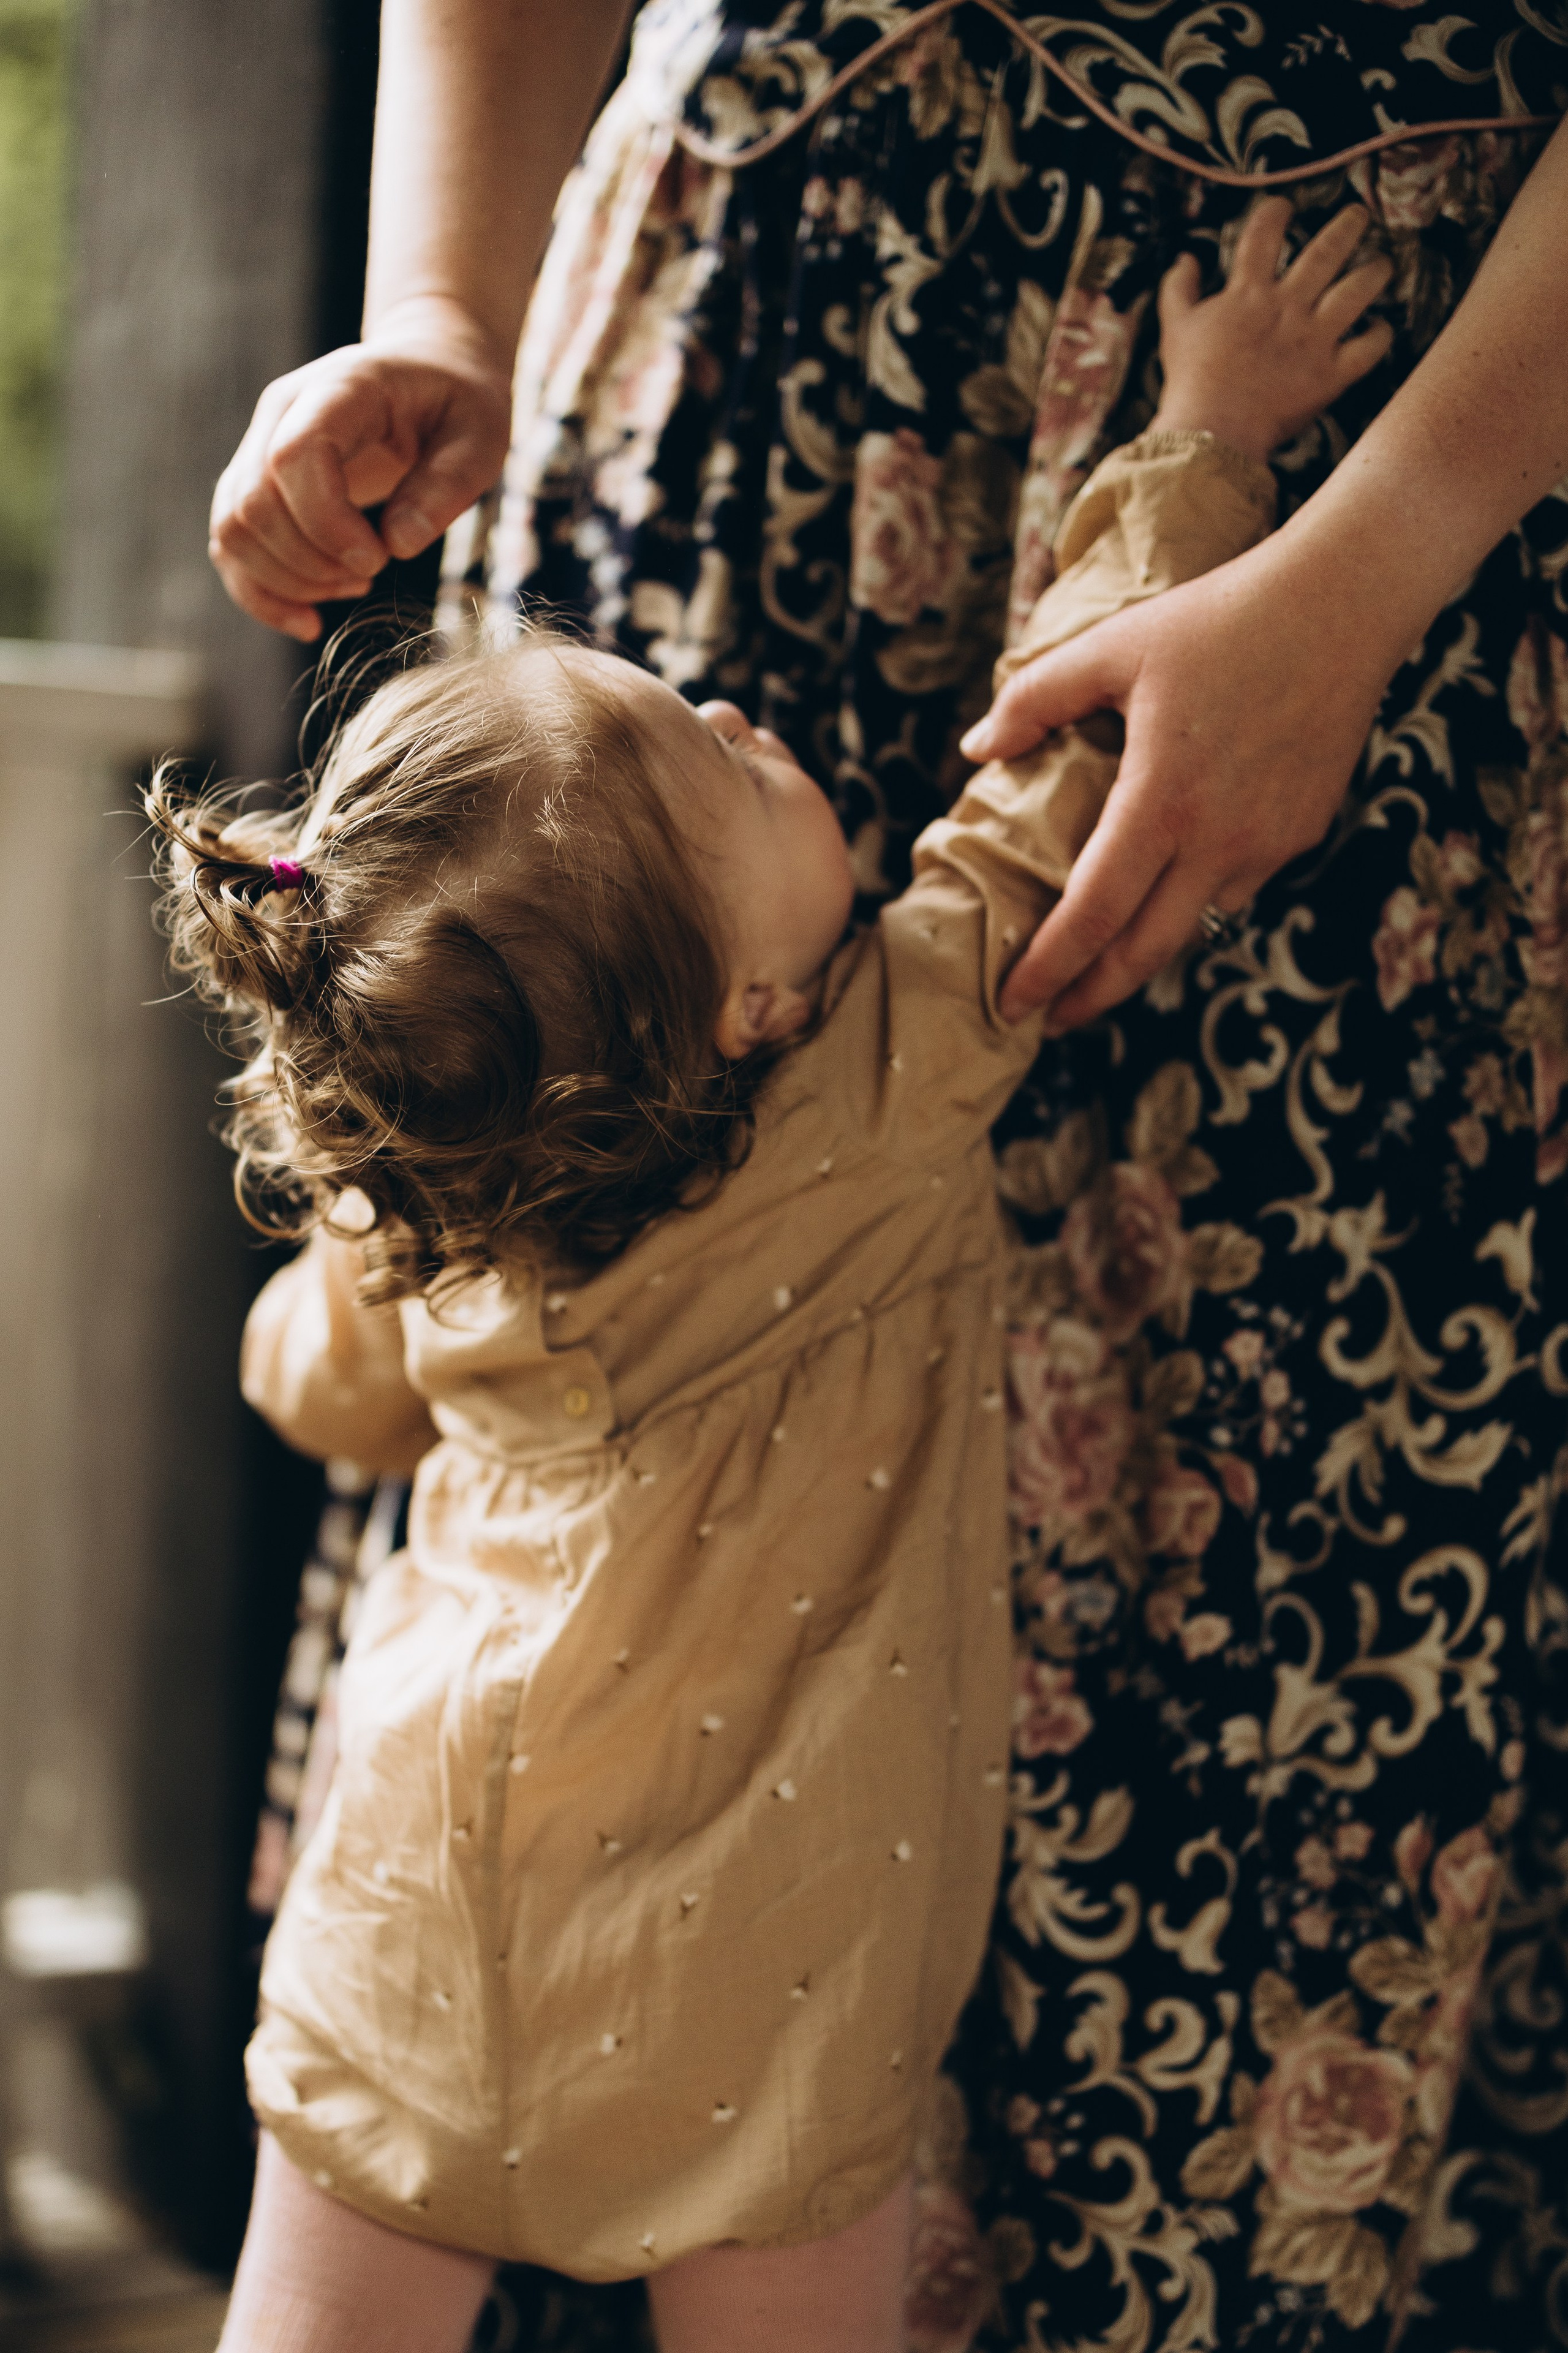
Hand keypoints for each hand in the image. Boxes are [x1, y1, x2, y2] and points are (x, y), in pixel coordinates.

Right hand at [209, 298, 512, 640]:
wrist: (427, 368)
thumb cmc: (457, 402)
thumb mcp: (480, 437)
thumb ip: (446, 488)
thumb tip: (397, 545)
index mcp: (338, 389)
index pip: (294, 456)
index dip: (326, 522)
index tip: (378, 560)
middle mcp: (282, 412)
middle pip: (254, 502)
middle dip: (311, 563)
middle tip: (371, 574)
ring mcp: (259, 445)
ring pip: (233, 528)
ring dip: (288, 581)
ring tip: (351, 584)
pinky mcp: (255, 481)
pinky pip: (230, 545)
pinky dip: (261, 593)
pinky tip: (308, 620)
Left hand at [971, 533, 1398, 1026]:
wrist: (1344, 606)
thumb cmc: (1220, 619)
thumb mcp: (1113, 647)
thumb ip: (1035, 700)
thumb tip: (977, 749)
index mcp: (1161, 803)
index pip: (1092, 915)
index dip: (1048, 968)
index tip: (1013, 1002)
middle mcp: (1218, 840)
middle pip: (1144, 952)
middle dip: (1091, 995)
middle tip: (1050, 1018)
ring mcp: (1267, 844)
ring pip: (1194, 924)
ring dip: (1143, 951)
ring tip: (1100, 961)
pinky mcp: (1299, 833)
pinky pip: (1236, 886)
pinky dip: (1193, 900)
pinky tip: (1168, 890)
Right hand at [1151, 198, 1391, 460]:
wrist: (1212, 432)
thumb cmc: (1190, 382)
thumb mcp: (1175, 328)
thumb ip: (1179, 288)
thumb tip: (1186, 258)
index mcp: (1249, 293)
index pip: (1264, 235)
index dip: (1275, 213)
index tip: (1284, 206)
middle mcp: (1288, 307)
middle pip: (1326, 252)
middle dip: (1346, 226)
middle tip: (1359, 214)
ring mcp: (1314, 339)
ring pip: (1358, 291)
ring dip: (1375, 272)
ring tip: (1383, 263)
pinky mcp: (1331, 374)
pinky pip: (1369, 348)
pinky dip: (1380, 335)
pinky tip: (1382, 328)